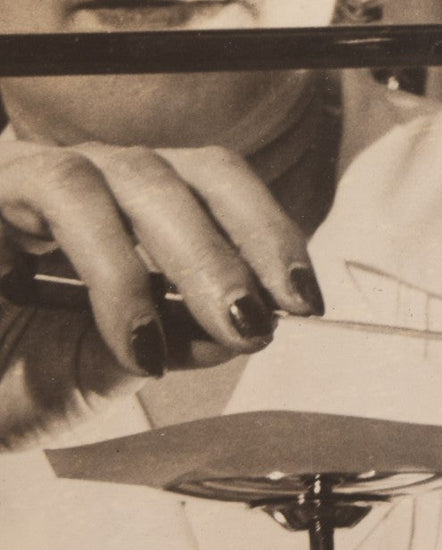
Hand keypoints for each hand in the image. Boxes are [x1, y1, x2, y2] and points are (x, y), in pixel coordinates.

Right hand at [0, 139, 321, 447]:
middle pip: (186, 173)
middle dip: (236, 247)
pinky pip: (55, 198)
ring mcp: (29, 175)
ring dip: (178, 258)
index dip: (268, 230)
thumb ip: (176, 339)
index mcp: (130, 208)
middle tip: (265, 316)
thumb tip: (248, 323)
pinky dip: (110, 271)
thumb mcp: (106, 366)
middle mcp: (87, 178)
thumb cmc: (4, 375)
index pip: (216, 186)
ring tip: (197, 333)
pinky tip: (131, 339)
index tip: (304, 297)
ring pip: (123, 177)